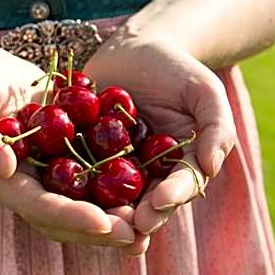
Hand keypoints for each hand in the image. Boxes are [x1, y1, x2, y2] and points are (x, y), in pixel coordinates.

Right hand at [0, 41, 136, 246]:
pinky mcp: (68, 163)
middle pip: (66, 220)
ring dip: (115, 219)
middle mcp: (28, 188)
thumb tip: (3, 167)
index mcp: (2, 182)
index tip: (102, 224)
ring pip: (84, 208)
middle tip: (135, 234)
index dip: (70, 218)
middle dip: (100, 230)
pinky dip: (120, 191)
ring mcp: (49, 178)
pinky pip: (96, 183)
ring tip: (147, 224)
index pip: (38, 208)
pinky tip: (151, 192)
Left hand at [83, 33, 237, 253]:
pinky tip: (58, 195)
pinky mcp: (82, 159)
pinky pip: (75, 174)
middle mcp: (147, 178)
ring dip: (103, 214)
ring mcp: (113, 172)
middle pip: (145, 205)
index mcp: (180, 168)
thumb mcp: (203, 90)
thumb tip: (211, 167)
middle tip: (128, 225)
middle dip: (137, 218)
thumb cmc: (175, 69)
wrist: (132, 49)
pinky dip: (68, 186)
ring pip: (110, 200)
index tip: (160, 201)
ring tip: (96, 222)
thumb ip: (216, 127)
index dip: (172, 196)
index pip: (180, 187)